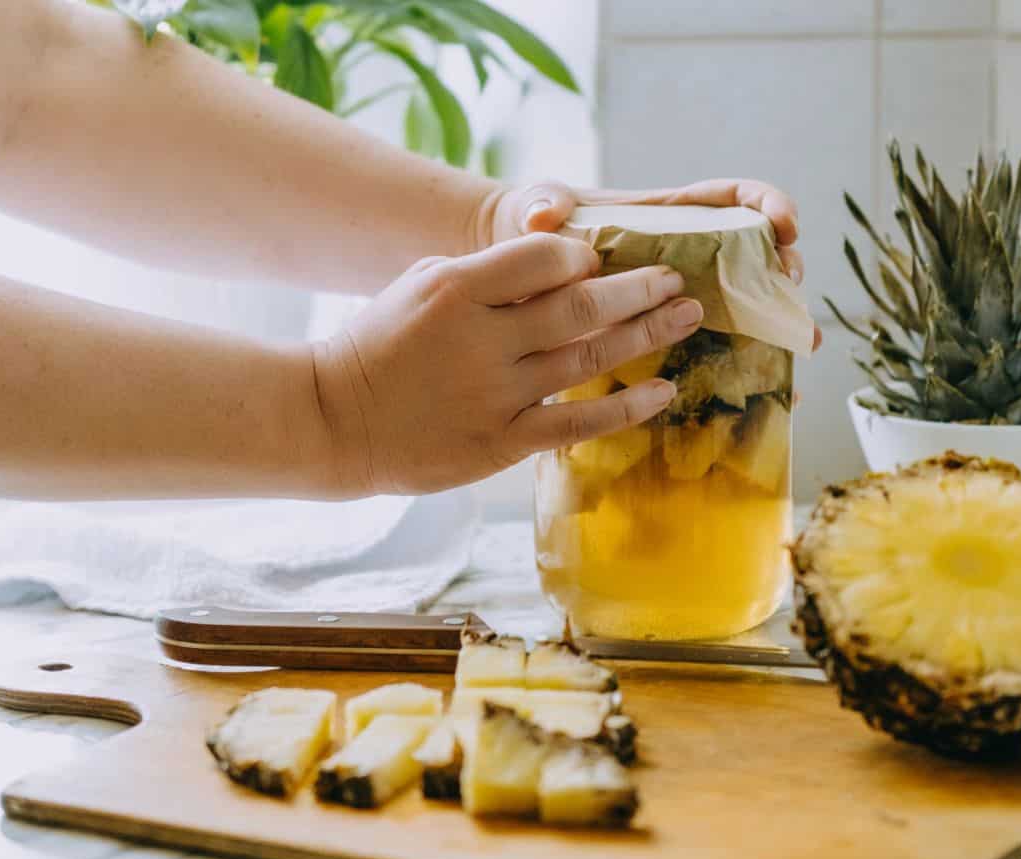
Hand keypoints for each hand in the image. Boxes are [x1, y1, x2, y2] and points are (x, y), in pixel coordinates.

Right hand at [310, 233, 703, 495]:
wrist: (335, 421)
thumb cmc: (381, 344)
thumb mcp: (420, 285)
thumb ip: (485, 273)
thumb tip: (558, 262)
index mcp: (456, 289)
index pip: (543, 257)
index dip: (584, 254)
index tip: (606, 257)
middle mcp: (481, 340)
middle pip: (581, 306)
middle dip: (639, 289)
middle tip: (675, 280)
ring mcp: (494, 394)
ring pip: (588, 359)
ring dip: (645, 335)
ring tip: (686, 317)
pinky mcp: (500, 442)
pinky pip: (577, 423)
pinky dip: (625, 407)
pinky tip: (661, 390)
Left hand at [488, 179, 821, 350]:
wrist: (513, 276)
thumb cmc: (533, 230)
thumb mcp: (536, 208)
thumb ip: (543, 203)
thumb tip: (545, 214)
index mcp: (667, 215)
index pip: (732, 200)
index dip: (767, 204)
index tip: (785, 224)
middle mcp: (688, 254)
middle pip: (756, 253)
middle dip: (784, 267)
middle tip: (790, 290)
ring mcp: (684, 297)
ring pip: (749, 303)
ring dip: (782, 318)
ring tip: (800, 342)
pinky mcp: (670, 336)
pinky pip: (719, 348)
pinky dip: (752, 363)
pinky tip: (776, 388)